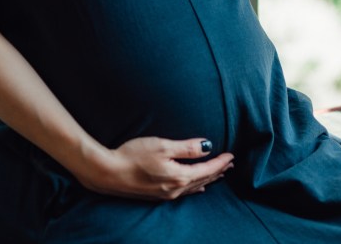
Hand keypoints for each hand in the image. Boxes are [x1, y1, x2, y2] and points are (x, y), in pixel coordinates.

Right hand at [75, 136, 233, 200]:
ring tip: (219, 173)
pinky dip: (195, 186)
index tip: (232, 155)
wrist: (108, 173)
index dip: (220, 161)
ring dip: (208, 178)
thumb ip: (186, 147)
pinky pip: (184, 191)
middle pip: (203, 179)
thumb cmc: (133, 156)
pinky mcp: (158, 194)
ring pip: (194, 186)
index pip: (207, 169)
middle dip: (218, 170)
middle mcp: (176, 189)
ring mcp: (166, 194)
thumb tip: (207, 146)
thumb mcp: (162, 146)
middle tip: (230, 163)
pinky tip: (197, 187)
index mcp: (179, 176)